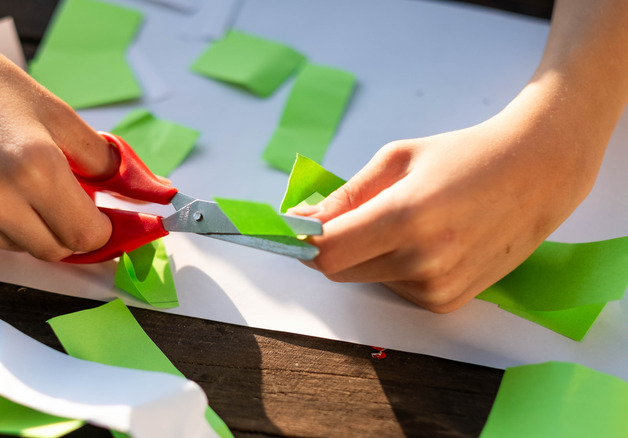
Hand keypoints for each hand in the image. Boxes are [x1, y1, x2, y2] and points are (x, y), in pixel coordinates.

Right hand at [0, 2, 117, 260]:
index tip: (97, 220)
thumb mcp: (57, 114)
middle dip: (63, 230)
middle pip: (51, 250)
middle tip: (53, 199)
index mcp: (33, 164)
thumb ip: (102, 161)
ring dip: (23, 228)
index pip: (84, 235)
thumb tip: (136, 194)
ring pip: (14, 249)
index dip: (98, 230)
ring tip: (5, 183)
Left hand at [290, 0, 627, 311]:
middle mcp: (422, 260)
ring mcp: (438, 286)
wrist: (537, 174)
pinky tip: (427, 240)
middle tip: (348, 215)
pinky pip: (395, 288)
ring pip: (367, 278)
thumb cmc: (464, 156)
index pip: (326, 252)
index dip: (301, 242)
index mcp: (405, 216)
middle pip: (339, 270)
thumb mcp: (397, 159)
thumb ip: (344, 196)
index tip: (290, 229)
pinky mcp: (448, 301)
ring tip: (406, 219)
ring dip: (368, 254)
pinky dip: (395, 267)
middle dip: (332, 245)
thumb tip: (300, 221)